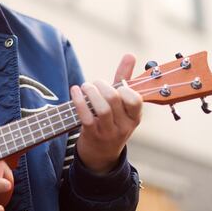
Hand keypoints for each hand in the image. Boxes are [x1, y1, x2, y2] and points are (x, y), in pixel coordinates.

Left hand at [71, 54, 142, 174]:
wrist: (101, 155)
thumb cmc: (112, 122)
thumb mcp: (122, 104)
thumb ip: (125, 78)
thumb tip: (130, 54)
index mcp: (135, 117)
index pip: (136, 100)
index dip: (125, 88)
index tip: (116, 85)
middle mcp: (124, 125)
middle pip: (115, 99)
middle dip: (102, 85)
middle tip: (95, 83)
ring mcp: (109, 132)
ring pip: (102, 108)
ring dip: (90, 92)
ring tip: (85, 86)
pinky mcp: (92, 135)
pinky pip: (86, 116)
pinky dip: (79, 101)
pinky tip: (75, 91)